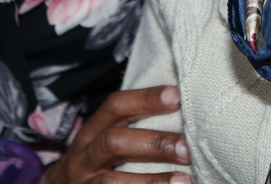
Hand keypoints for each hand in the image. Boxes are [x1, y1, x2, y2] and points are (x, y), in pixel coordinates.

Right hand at [45, 86, 191, 183]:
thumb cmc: (96, 163)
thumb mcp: (104, 140)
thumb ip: (133, 128)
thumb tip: (182, 114)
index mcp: (92, 131)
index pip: (116, 106)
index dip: (145, 99)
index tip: (177, 96)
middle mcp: (84, 156)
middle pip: (114, 142)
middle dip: (154, 143)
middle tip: (187, 148)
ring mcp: (84, 182)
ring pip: (112, 181)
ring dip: (151, 181)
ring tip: (184, 181)